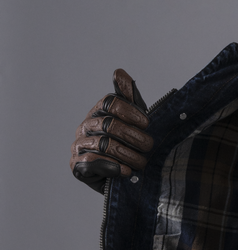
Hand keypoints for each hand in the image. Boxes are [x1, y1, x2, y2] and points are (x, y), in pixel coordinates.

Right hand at [70, 68, 151, 192]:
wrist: (121, 177)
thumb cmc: (128, 146)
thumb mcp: (133, 121)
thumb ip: (129, 98)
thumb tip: (119, 72)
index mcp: (99, 112)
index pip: (111, 102)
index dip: (130, 111)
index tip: (147, 123)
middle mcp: (86, 126)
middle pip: (109, 124)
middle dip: (133, 136)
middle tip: (149, 146)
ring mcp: (79, 145)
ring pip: (103, 144)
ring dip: (127, 155)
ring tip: (141, 163)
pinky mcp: (77, 166)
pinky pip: (92, 162)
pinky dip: (113, 167)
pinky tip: (127, 172)